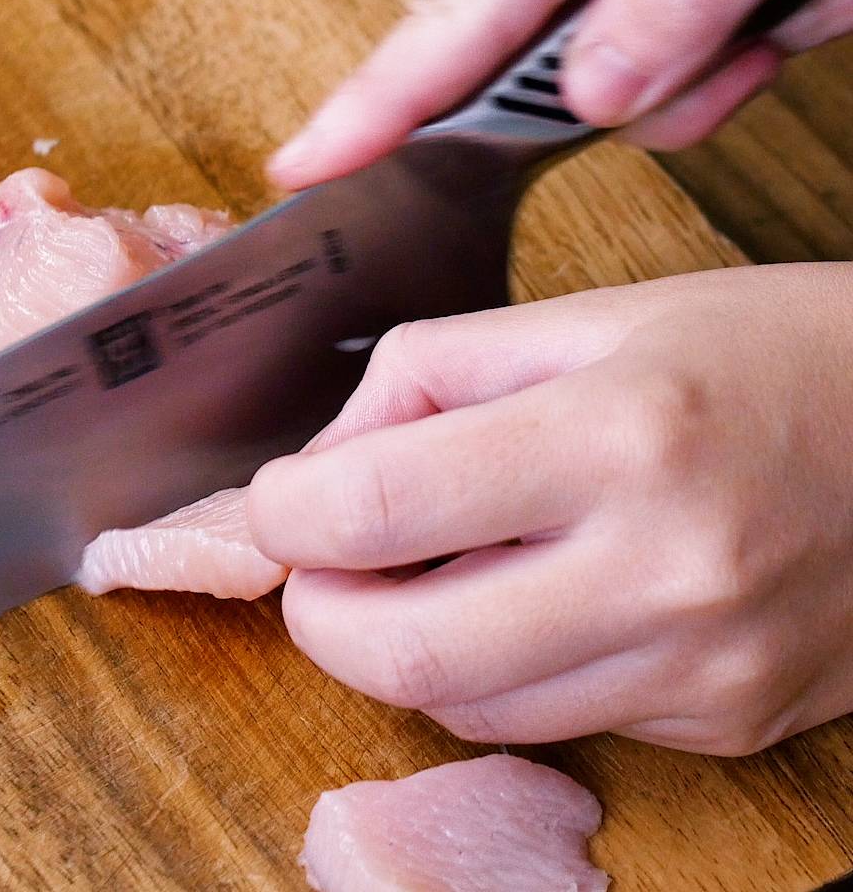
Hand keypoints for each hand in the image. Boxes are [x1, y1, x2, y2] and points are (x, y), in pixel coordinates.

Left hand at [247, 265, 852, 754]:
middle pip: (402, 653)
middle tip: (320, 558)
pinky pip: (548, 718)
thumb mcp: (590, 316)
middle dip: (319, 610)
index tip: (278, 499)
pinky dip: (496, 667)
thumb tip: (325, 459)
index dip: (286, 511)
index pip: (379, 506)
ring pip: (464, 706)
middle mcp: (665, 572)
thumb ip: (430, 373)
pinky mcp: (723, 721)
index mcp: (620, 434)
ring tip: (436, 562)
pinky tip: (529, 595)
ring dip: (404, 642)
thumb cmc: (758, 351)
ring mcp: (701, 669)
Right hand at [268, 0, 852, 184]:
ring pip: (629, 63)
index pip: (458, 9)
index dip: (376, 102)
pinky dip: (749, 30)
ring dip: (726, 47)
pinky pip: (676, 40)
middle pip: (553, 53)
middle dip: (666, 67)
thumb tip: (590, 94)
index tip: (303, 162)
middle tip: (762, 26)